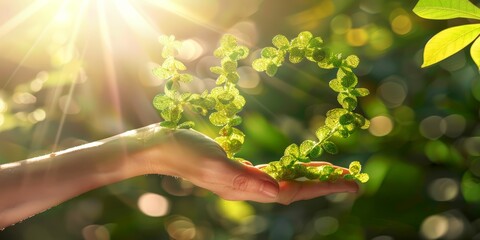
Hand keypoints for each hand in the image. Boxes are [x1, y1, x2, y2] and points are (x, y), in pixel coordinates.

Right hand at [154, 128, 358, 203]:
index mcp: (243, 187)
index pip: (291, 192)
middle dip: (323, 183)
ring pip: (284, 180)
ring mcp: (242, 179)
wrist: (161, 147)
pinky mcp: (237, 169)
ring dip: (309, 175)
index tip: (349, 183)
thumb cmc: (183, 151)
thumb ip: (244, 179)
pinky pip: (271, 172)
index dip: (321, 188)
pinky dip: (289, 168)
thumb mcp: (214, 163)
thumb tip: (277, 193)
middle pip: (293, 188)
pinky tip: (295, 163)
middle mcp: (247, 187)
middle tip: (353, 179)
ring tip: (333, 169)